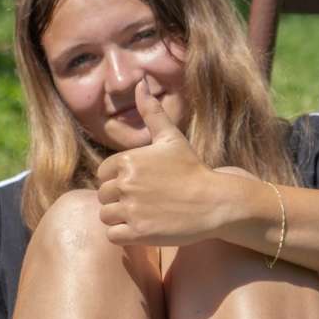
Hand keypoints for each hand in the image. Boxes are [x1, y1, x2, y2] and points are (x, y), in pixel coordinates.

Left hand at [96, 80, 226, 246]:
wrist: (215, 201)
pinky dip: (124, 235)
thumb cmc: (192, 168)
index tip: (141, 184)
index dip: (119, 180)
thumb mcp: (171, 138)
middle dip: (120, 199)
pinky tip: (143, 228)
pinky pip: (112, 235)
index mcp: (127, 161)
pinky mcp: (137, 232)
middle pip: (104, 195)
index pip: (103, 174)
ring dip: (120, 218)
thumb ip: (151, 112)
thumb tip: (140, 82)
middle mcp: (125, 184)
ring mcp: (131, 209)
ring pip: (105, 216)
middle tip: (145, 200)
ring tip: (144, 214)